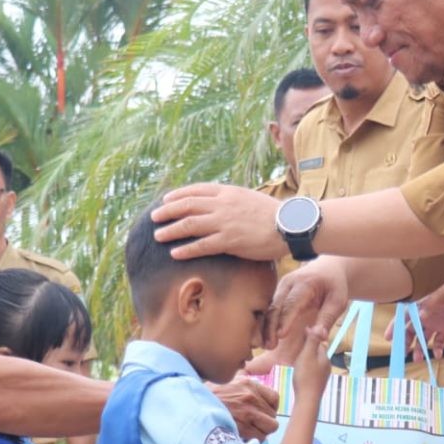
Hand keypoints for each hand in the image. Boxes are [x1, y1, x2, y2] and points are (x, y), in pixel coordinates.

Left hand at [152, 184, 286, 261]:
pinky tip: (175, 253)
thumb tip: (219, 204)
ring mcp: (224, 222)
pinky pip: (201, 245)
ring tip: (158, 236)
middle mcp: (222, 204)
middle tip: (154, 217)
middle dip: (168, 211)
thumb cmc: (273, 214)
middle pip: (187, 205)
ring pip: (189, 224)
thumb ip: (232, 200)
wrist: (289, 225)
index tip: (166, 200)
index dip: (178, 195)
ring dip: (171, 230)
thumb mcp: (249, 198)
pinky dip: (186, 249)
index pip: (196, 190)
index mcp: (228, 191)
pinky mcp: (229, 241)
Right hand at [211, 376, 279, 440]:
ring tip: (249, 432)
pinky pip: (259, 438)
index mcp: (249, 384)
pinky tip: (243, 437)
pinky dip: (253, 441)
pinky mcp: (242, 428)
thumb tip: (254, 390)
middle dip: (265, 423)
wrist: (190, 406)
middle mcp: (251, 397)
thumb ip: (243, 383)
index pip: (275, 398)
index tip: (263, 413)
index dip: (270, 408)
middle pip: (273, 416)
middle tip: (253, 425)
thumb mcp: (227, 382)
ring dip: (260, 432)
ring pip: (269, 429)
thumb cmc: (208, 397)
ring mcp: (247, 413)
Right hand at [264, 260, 351, 356]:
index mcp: (304, 283)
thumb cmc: (334, 285)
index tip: (281, 335)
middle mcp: (288, 283)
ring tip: (266, 345)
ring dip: (266, 327)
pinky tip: (265, 339)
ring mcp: (281, 287)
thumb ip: (328, 318)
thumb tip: (319, 337)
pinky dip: (266, 324)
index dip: (285, 319)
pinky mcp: (278, 293)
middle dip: (270, 326)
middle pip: (275, 306)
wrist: (327, 268)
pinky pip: (270, 309)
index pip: (292, 302)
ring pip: (269, 309)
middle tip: (269, 346)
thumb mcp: (338, 301)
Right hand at [291, 327, 333, 399]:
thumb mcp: (307, 355)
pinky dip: (306, 368)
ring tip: (296, 359)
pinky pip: (312, 371)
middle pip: (317, 351)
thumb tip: (319, 325)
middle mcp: (326, 365)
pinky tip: (299, 373)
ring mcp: (323, 375)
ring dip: (307, 359)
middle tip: (297, 346)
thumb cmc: (306, 377)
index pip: (318, 341)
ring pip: (314, 362)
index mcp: (324, 356)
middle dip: (309, 348)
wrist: (308, 400)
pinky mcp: (318, 383)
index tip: (301, 332)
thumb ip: (313, 341)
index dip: (310, 336)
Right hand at [390, 269, 443, 361]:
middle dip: (406, 343)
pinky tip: (438, 355)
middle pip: (411, 332)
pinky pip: (439, 341)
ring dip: (420, 349)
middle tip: (403, 353)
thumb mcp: (439, 295)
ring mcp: (435, 323)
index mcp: (419, 307)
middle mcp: (424, 316)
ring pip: (423, 339)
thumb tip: (420, 316)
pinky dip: (438, 349)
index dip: (395, 328)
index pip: (403, 319)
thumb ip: (429, 306)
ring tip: (418, 359)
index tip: (389, 338)